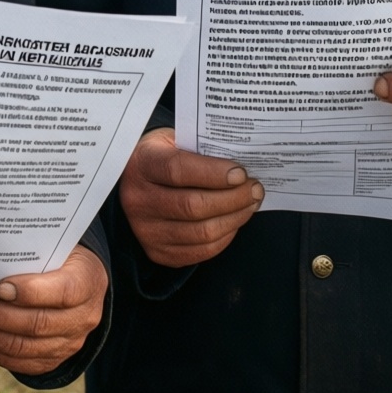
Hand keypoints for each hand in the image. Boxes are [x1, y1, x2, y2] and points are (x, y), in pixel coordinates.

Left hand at [0, 244, 107, 375]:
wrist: (79, 283)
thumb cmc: (59, 256)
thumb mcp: (56, 244)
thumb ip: (32, 249)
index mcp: (88, 281)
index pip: (63, 291)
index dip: (30, 291)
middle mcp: (83, 318)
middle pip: (36, 324)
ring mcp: (68, 344)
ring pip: (22, 347)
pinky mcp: (51, 360)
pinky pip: (16, 362)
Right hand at [118, 128, 263, 267]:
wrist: (136, 178)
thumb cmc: (164, 155)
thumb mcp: (175, 140)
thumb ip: (202, 149)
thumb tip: (241, 163)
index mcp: (141, 164)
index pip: (177, 170)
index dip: (213, 173)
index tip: (241, 173)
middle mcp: (138, 199)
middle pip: (193, 206)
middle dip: (233, 198)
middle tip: (255, 189)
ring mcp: (146, 230)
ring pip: (201, 232)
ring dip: (234, 219)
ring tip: (250, 204)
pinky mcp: (157, 251)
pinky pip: (200, 251)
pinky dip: (224, 237)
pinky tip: (234, 221)